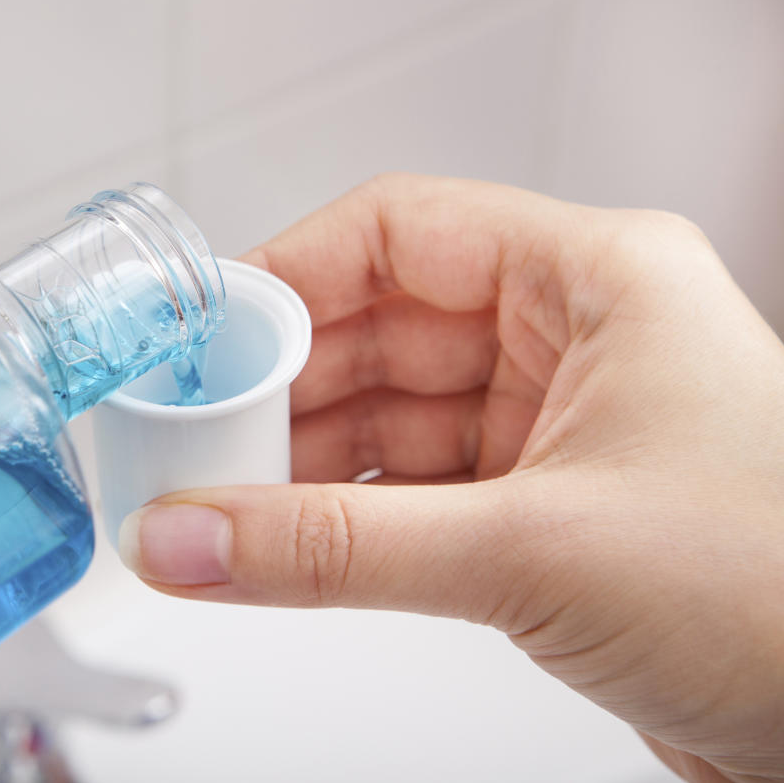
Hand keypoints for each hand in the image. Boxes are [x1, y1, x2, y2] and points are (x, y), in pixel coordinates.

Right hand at [117, 174, 783, 782]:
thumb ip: (336, 550)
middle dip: (278, 390)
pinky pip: (412, 495)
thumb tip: (196, 535)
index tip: (199, 335)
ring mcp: (554, 431)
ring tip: (216, 504)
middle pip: (378, 331)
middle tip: (188, 440)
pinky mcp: (544, 515)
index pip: (396, 231)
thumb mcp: (533, 549)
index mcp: (594, 281)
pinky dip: (344, 522)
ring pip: (388, 421)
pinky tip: (284, 546)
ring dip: (301, 466)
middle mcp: (572, 343)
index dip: (285, 276)